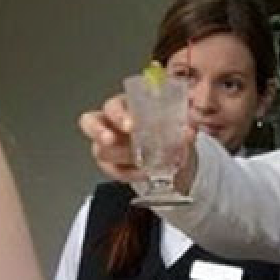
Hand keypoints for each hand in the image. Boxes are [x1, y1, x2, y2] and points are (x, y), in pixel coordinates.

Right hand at [78, 94, 199, 192]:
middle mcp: (110, 122)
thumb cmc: (166, 127)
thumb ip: (181, 124)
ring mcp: (107, 144)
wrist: (171, 150)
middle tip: (111, 140)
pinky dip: (128, 174)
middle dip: (100, 133)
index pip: (112, 106)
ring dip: (123, 156)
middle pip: (90, 124)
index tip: (130, 125)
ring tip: (144, 161)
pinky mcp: (110, 163)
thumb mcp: (174, 122)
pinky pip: (112, 170)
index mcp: (125, 105)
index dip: (118, 115)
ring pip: (101, 150)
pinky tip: (143, 173)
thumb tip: (189, 131)